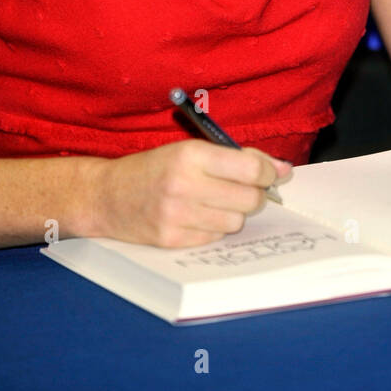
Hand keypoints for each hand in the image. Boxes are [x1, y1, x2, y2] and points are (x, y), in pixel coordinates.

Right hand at [91, 139, 293, 246]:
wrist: (107, 195)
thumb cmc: (154, 169)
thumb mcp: (190, 150)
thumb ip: (237, 157)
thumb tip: (283, 170)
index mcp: (190, 155)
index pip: (251, 170)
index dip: (268, 174)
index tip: (270, 175)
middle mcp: (183, 185)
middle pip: (249, 199)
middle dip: (254, 195)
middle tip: (242, 189)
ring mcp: (177, 215)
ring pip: (236, 222)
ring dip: (233, 214)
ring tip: (214, 202)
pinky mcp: (172, 240)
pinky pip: (216, 238)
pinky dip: (214, 228)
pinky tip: (197, 217)